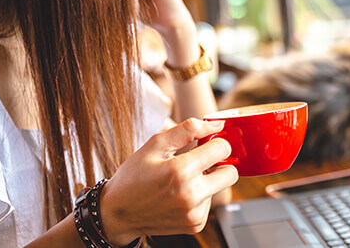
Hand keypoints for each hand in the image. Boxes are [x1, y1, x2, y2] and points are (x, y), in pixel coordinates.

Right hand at [99, 118, 238, 244]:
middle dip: (220, 163)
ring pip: (220, 187)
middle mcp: (191, 195)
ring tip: (182, 180)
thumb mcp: (155, 144)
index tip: (207, 143)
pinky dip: (201, 196)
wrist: (117, 213)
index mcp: (181, 171)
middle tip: (201, 161)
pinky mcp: (196, 225)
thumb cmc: (134, 176)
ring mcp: (194, 213)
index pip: (222, 149)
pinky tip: (180, 194)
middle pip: (231, 173)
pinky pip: (210, 203)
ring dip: (208, 180)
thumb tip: (217, 124)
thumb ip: (188, 129)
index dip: (216, 142)